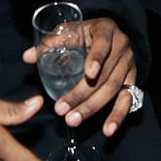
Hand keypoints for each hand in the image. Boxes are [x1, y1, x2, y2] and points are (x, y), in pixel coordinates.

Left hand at [23, 17, 135, 136]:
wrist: (109, 34)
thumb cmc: (86, 33)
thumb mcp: (70, 30)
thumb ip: (50, 43)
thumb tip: (28, 56)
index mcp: (106, 30)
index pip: (103, 44)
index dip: (97, 58)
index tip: (88, 73)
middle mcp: (122, 46)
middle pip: (105, 74)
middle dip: (83, 94)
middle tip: (62, 110)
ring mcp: (129, 65)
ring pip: (113, 89)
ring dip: (93, 107)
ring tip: (73, 120)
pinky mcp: (132, 80)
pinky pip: (127, 100)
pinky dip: (118, 116)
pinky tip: (108, 130)